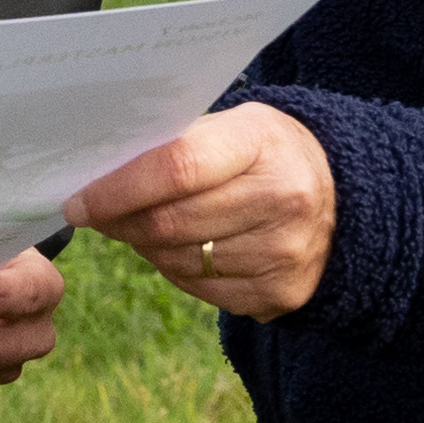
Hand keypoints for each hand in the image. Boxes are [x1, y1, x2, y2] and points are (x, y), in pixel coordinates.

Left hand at [73, 104, 334, 317]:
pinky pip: (199, 288)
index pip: (177, 169)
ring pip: (177, 261)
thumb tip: (98, 174)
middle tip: (92, 212)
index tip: (77, 200)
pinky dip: (174, 269)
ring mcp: (283, 253)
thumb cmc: (266, 155)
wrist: (345, 202)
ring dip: (144, 245)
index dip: (118, 189)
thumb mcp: (234, 128)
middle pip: (169, 223)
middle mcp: (281, 200)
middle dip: (118, 221)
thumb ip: (175, 145)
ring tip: (141, 223)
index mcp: (262, 145)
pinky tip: (179, 247)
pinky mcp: (279, 294)